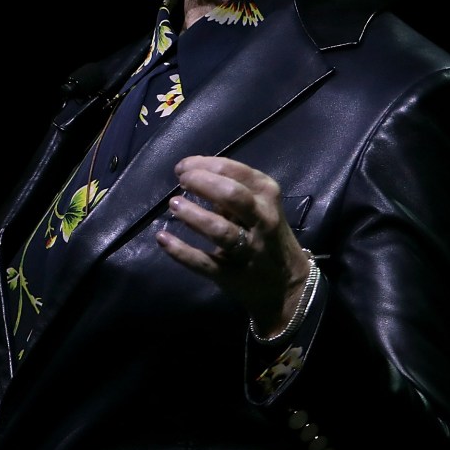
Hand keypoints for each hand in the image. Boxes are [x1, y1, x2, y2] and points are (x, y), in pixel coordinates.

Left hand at [156, 154, 313, 333]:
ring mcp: (248, 250)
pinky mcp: (231, 275)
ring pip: (220, 230)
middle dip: (201, 183)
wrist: (287, 284)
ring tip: (173, 204)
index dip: (205, 165)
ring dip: (192, 215)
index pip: (236, 172)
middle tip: (181, 181)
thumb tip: (192, 173)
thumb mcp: (260, 206)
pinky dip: (180, 250)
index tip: (184, 167)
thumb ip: (231, 191)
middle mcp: (262, 221)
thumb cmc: (266, 235)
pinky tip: (162, 238)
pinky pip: (204, 262)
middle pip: (232, 196)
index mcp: (267, 197)